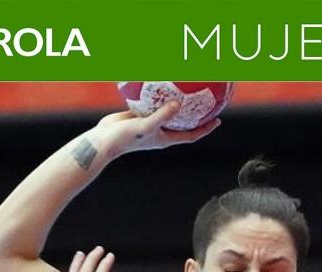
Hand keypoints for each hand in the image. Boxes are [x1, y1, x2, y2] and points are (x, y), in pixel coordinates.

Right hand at [90, 101, 220, 159]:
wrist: (103, 141)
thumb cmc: (125, 138)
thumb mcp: (146, 126)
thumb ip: (162, 116)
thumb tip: (178, 103)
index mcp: (165, 138)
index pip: (191, 135)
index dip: (206, 129)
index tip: (218, 120)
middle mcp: (160, 131)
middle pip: (183, 122)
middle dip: (195, 114)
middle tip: (207, 101)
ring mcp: (149, 123)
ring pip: (167, 111)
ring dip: (176, 102)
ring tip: (186, 88)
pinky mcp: (138, 116)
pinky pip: (151, 104)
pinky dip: (156, 95)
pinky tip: (160, 82)